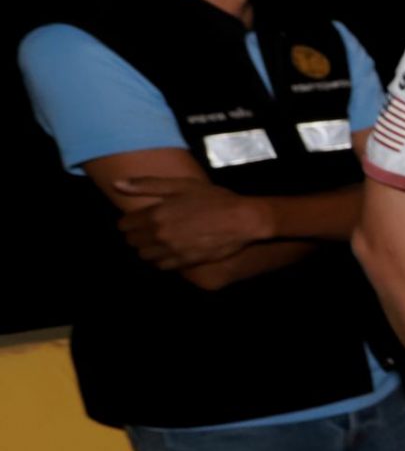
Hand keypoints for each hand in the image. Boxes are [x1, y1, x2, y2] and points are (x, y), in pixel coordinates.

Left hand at [113, 176, 273, 269]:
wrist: (242, 220)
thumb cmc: (213, 198)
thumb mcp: (181, 185)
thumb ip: (146, 185)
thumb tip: (116, 184)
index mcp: (154, 214)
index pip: (124, 225)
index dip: (130, 221)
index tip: (139, 219)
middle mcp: (159, 235)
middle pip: (132, 242)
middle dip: (137, 235)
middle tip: (150, 229)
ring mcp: (171, 250)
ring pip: (145, 256)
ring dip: (148, 249)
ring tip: (161, 241)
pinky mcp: (184, 262)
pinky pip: (162, 266)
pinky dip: (162, 260)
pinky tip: (172, 251)